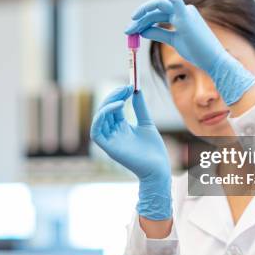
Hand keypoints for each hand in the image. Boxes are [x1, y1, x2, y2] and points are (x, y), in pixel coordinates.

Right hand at [90, 85, 171, 219]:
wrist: (158, 167)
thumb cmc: (153, 149)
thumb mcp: (146, 123)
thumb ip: (140, 107)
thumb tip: (136, 90)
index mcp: (121, 127)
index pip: (114, 107)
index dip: (119, 95)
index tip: (130, 86)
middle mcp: (113, 132)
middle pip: (105, 110)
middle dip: (113, 96)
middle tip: (126, 87)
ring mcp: (109, 140)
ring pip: (99, 118)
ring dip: (107, 103)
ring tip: (122, 96)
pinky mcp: (108, 148)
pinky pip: (96, 132)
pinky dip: (101, 117)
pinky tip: (115, 107)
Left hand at [125, 0, 254, 105]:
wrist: (211, 60)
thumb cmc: (196, 52)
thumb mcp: (173, 41)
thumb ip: (159, 34)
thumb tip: (143, 30)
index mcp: (181, 16)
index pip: (157, 15)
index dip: (143, 21)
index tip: (131, 30)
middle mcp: (183, 11)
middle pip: (156, 11)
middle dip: (140, 19)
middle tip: (127, 31)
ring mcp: (185, 12)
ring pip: (158, 9)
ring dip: (142, 17)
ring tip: (131, 28)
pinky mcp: (186, 16)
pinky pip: (174, 0)